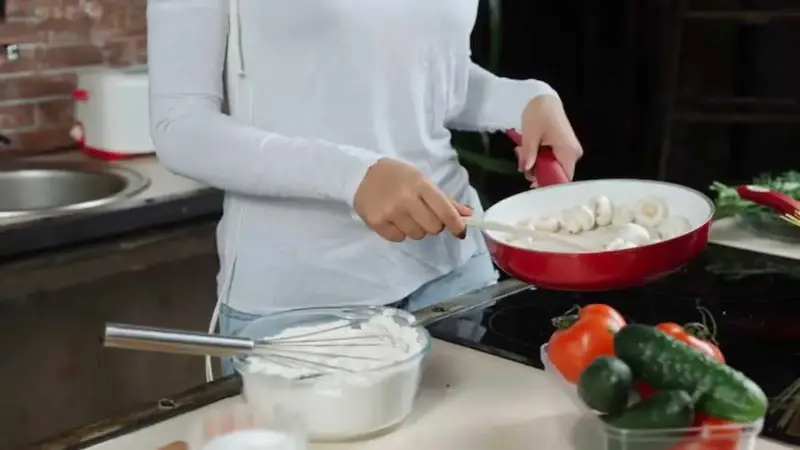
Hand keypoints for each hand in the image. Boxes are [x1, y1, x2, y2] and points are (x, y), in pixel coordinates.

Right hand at [354, 158, 471, 241]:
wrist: (362, 174)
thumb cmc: (397, 177)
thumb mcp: (421, 181)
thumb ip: (444, 199)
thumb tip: (467, 214)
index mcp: (420, 184)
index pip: (444, 210)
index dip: (456, 224)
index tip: (461, 233)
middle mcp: (406, 198)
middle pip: (433, 227)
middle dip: (433, 225)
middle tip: (424, 216)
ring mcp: (390, 211)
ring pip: (417, 235)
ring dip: (415, 228)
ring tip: (405, 215)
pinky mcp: (377, 222)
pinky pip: (399, 238)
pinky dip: (399, 232)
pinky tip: (393, 219)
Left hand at [514, 95, 582, 186]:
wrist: (542, 97)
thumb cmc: (538, 113)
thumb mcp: (530, 135)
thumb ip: (529, 155)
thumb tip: (526, 170)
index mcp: (568, 151)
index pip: (563, 178)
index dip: (548, 184)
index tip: (531, 183)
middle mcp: (572, 153)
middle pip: (556, 174)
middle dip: (536, 171)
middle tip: (521, 161)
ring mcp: (568, 150)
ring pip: (552, 167)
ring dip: (535, 164)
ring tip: (521, 151)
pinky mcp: (562, 147)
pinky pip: (551, 159)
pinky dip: (538, 157)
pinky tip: (527, 149)